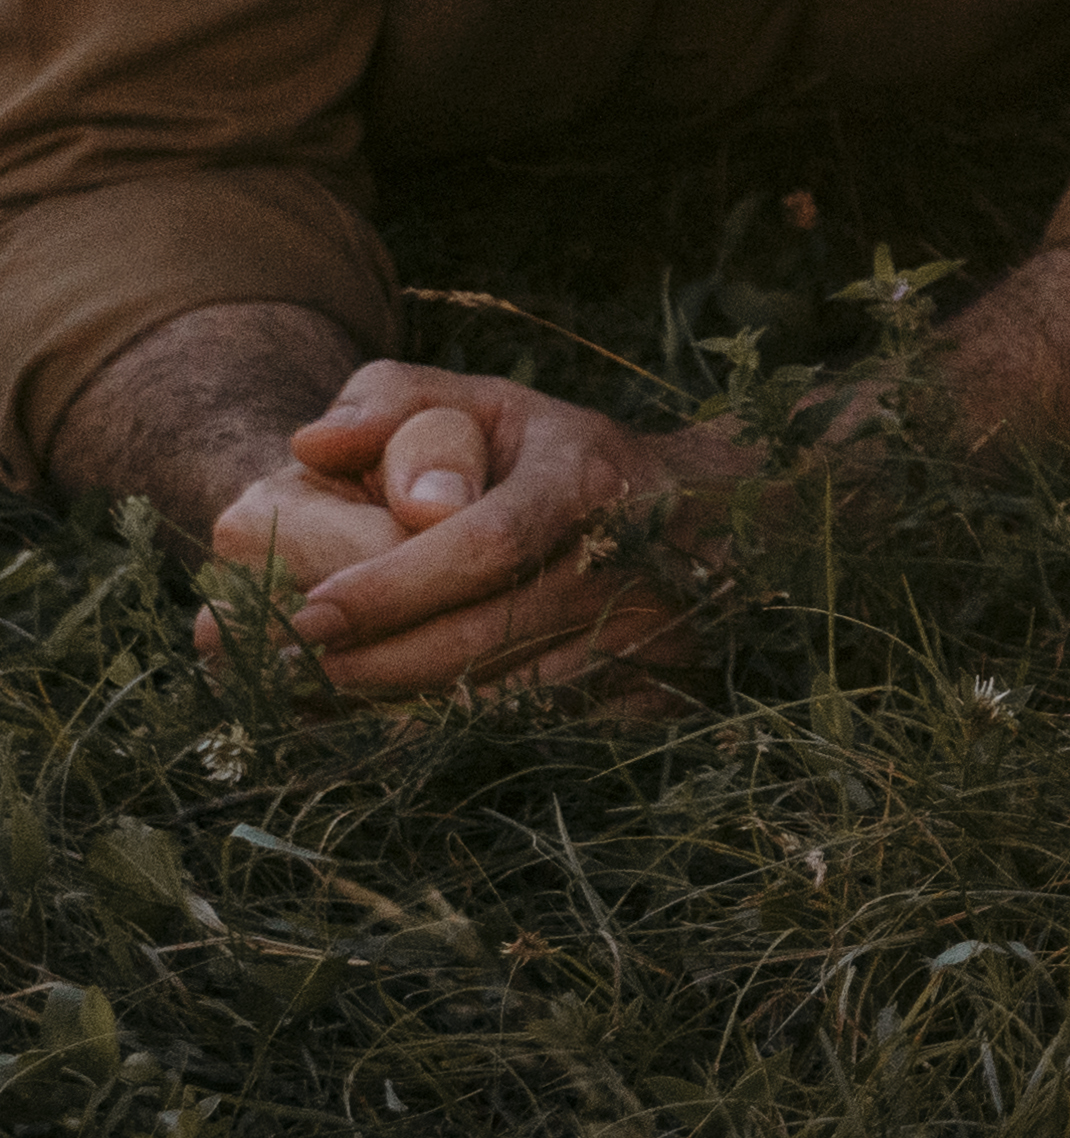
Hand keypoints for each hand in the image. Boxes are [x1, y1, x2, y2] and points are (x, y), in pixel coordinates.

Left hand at [223, 366, 735, 701]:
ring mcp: (653, 631)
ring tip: (334, 700)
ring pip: (511, 698)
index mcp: (585, 477)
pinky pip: (544, 731)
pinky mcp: (659, 690)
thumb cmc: (552, 453)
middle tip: (300, 669)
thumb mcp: (482, 402)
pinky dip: (464, 737)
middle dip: (382, 662)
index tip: (312, 613)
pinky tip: (402, 724)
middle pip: (488, 635)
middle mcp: (630, 557)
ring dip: (411, 710)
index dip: (395, 587)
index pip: (485, 544)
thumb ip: (390, 400)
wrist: (700, 506)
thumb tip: (311, 444)